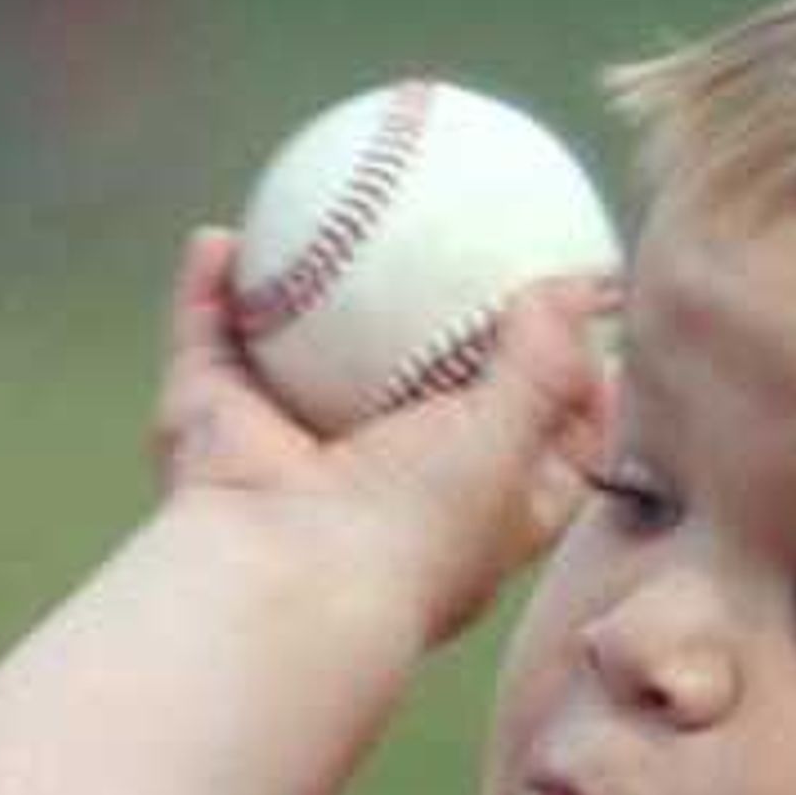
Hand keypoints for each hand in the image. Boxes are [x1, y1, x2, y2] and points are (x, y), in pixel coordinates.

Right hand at [147, 228, 615, 648]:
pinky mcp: (217, 431)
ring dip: (308, 299)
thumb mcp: (509, 447)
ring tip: (323, 217)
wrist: (290, 576)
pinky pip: (208, 346)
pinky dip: (209, 296)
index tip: (587, 320)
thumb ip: (547, 369)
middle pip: (417, 394)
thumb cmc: (415, 530)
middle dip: (432, 328)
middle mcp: (379, 484)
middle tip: (459, 244)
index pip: (536, 449)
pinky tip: (221, 240)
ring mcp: (292, 456)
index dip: (567, 388)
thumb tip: (579, 290)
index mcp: (468, 512)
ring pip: (301, 362)